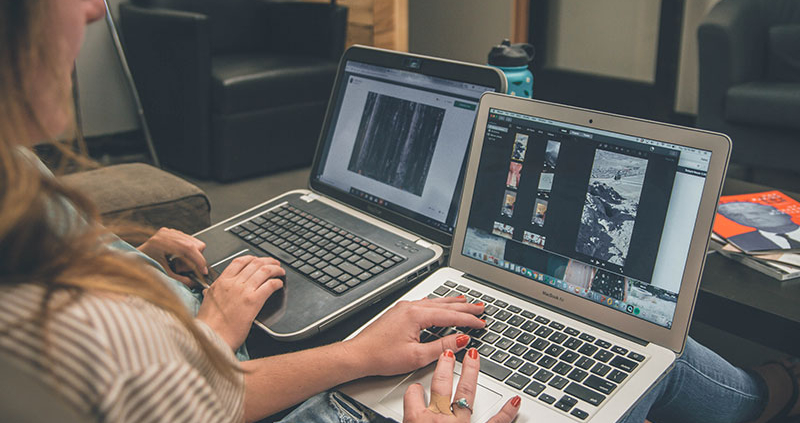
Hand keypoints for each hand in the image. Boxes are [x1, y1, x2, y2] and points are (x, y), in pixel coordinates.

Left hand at [137, 227, 206, 286]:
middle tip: (183, 269)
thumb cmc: (145, 268)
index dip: (199, 261)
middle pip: (195, 244)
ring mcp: (169, 232)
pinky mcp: (170, 232)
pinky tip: (177, 257)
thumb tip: (196, 283)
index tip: (203, 271)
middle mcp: (166, 234)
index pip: (189, 248)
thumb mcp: (164, 276)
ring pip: (194, 242)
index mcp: (163, 242)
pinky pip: (188, 240)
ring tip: (177, 263)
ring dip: (190, 255)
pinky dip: (186, 251)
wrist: (133, 261)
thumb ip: (181, 280)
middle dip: (194, 259)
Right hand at [197, 255, 284, 348]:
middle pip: (255, 264)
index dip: (252, 258)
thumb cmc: (208, 325)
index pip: (239, 261)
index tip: (258, 260)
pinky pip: (269, 285)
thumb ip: (211, 293)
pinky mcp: (253, 302)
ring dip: (275, 269)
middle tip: (274, 263)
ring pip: (264, 271)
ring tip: (280, 271)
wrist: (211, 337)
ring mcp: (244, 291)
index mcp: (221, 282)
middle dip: (268, 261)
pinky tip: (279, 284)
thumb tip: (209, 291)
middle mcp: (233, 283)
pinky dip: (276, 283)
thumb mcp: (206, 302)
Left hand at [345, 296, 485, 377]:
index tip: (481, 322)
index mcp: (416, 315)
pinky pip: (424, 304)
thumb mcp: (417, 356)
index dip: (468, 320)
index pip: (450, 315)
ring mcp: (404, 308)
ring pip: (434, 302)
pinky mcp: (399, 313)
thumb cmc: (381, 356)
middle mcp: (410, 307)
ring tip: (466, 302)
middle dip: (465, 307)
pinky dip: (437, 305)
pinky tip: (439, 304)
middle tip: (481, 308)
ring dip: (452, 303)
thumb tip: (461, 340)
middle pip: (444, 305)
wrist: (358, 355)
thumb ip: (442, 347)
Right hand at [403, 348, 519, 422]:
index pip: (412, 395)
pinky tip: (515, 400)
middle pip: (440, 385)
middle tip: (448, 353)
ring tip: (474, 357)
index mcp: (416, 421)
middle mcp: (438, 419)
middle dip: (444, 366)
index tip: (416, 389)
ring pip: (465, 392)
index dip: (413, 391)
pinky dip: (507, 412)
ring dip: (470, 373)